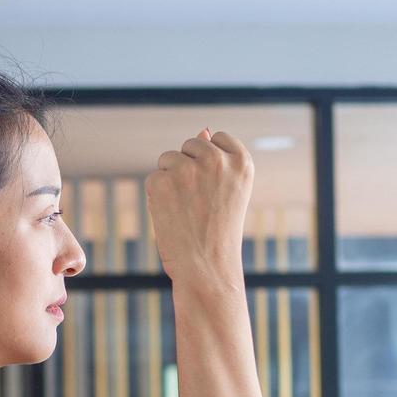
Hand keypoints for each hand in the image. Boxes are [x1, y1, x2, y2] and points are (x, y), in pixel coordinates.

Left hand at [143, 126, 253, 283]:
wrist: (207, 267)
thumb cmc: (218, 232)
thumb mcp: (227, 191)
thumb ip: (217, 158)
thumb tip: (203, 129)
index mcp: (242, 161)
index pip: (216, 139)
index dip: (209, 164)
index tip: (214, 190)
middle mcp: (217, 159)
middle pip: (190, 144)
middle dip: (188, 168)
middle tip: (199, 204)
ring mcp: (189, 168)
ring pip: (168, 158)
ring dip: (171, 180)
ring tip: (186, 209)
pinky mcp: (163, 180)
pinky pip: (153, 178)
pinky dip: (157, 196)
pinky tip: (172, 216)